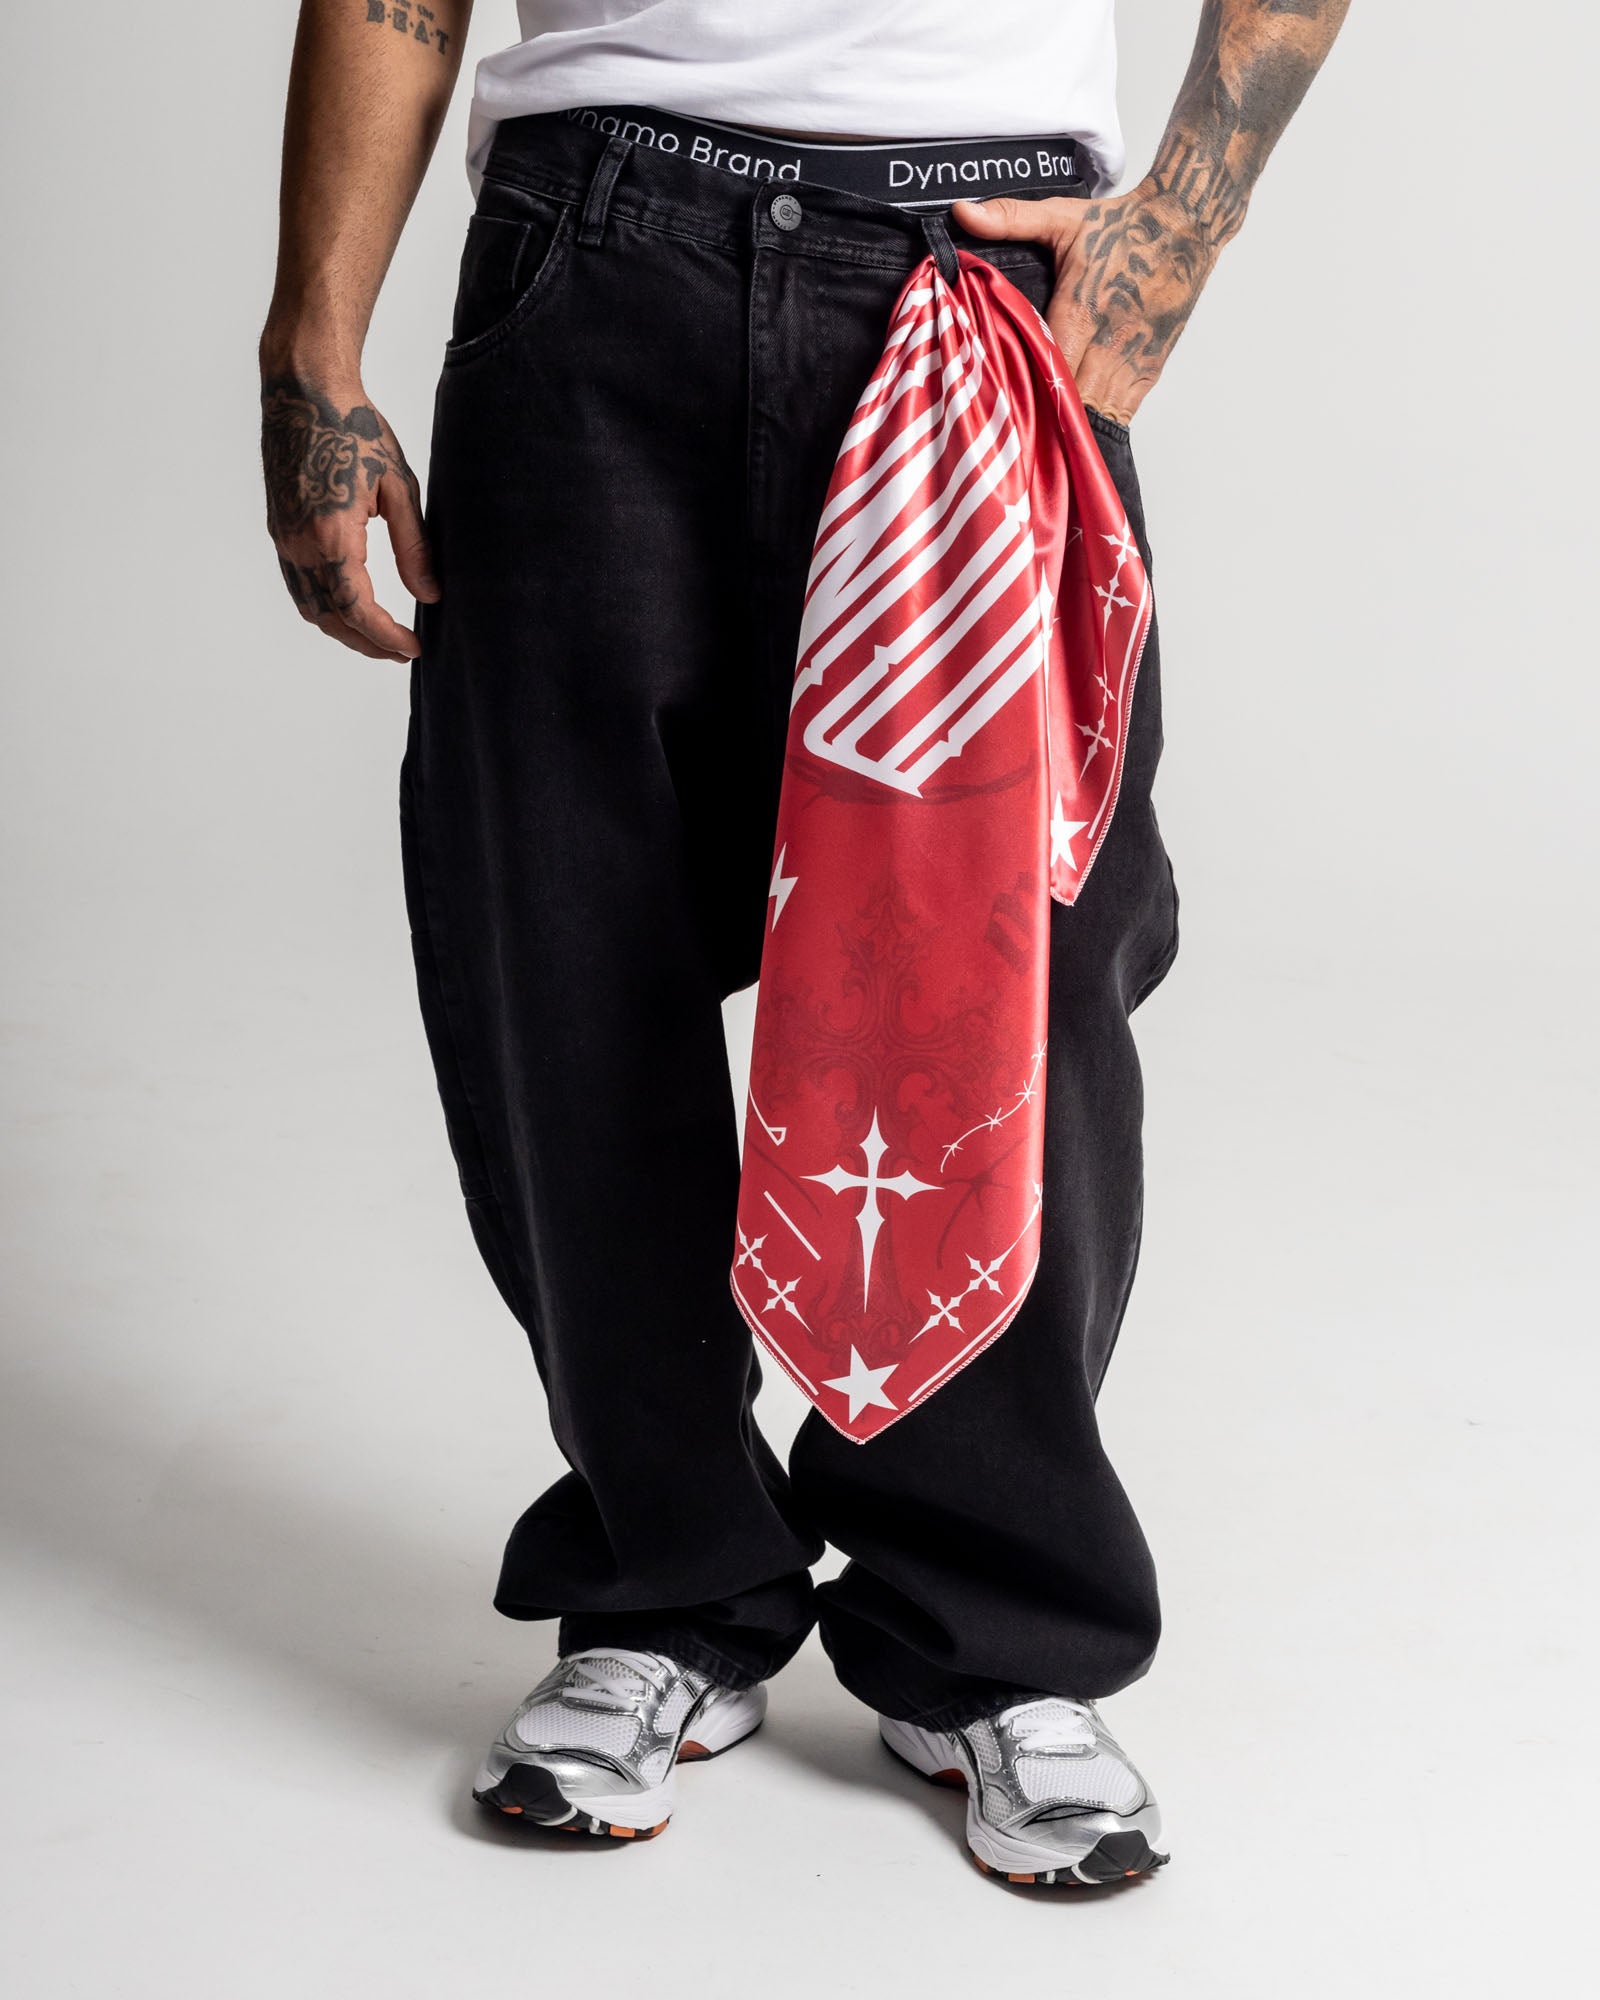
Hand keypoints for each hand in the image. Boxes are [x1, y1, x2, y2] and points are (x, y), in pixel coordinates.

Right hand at [260, 370, 437, 661]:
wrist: (304, 391)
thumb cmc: (355, 428)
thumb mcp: (399, 487)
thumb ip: (414, 548)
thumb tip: (430, 596)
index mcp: (332, 536)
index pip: (358, 610)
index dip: (386, 637)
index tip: (414, 649)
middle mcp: (300, 544)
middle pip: (332, 619)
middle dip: (368, 643)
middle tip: (403, 651)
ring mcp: (284, 539)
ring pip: (310, 608)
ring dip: (344, 630)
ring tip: (379, 637)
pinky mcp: (279, 530)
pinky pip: (298, 586)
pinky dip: (324, 608)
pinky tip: (350, 608)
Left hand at [954, 177, 1225, 426]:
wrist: (1186, 225)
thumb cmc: (1122, 225)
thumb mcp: (1062, 216)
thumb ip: (1009, 218)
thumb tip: (961, 212)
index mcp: (1081, 310)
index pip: (1047, 368)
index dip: (1023, 389)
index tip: (999, 401)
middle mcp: (1108, 343)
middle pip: (1069, 401)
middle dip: (1042, 415)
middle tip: (1013, 427)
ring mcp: (1132, 361)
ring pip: (1096, 414)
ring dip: (1070, 425)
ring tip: (1041, 435)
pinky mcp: (1151, 370)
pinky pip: (1122, 412)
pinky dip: (1098, 422)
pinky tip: (1077, 426)